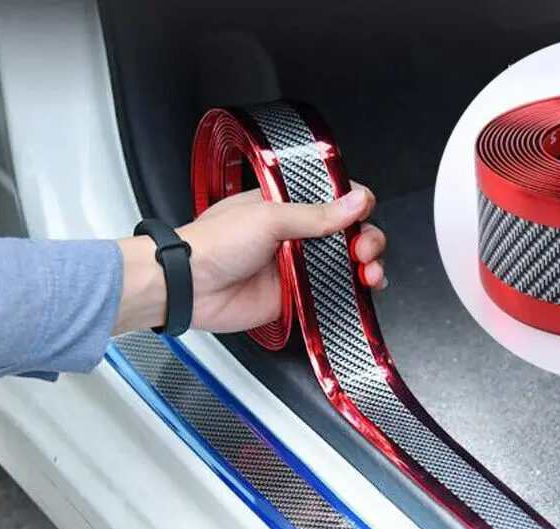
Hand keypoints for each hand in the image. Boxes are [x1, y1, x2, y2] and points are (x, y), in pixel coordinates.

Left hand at [115, 183, 386, 334]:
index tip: (363, 213)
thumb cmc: (214, 244)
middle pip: (349, 234)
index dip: (355, 206)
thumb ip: (316, 214)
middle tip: (364, 248)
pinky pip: (334, 294)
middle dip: (368, 239)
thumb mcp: (268, 217)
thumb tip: (356, 201)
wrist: (190, 287)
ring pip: (348, 265)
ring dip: (368, 266)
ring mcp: (300, 267)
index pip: (335, 200)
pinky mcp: (298, 297)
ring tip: (369, 270)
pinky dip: (355, 293)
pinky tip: (364, 289)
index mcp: (288, 206)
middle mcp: (297, 235)